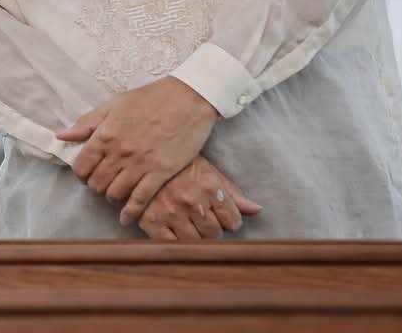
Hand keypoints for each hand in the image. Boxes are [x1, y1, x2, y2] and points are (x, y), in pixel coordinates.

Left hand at [55, 76, 219, 225]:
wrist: (188, 98)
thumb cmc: (151, 98)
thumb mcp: (114, 104)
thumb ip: (87, 123)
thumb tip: (61, 136)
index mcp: (105, 134)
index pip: (81, 166)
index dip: (81, 174)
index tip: (87, 174)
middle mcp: (119, 152)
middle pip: (96, 183)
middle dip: (96, 186)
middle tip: (103, 183)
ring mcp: (140, 164)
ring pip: (114, 194)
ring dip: (112, 197)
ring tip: (116, 193)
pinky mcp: (160, 173)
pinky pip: (139, 200)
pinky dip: (130, 212)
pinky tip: (126, 218)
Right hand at [139, 157, 262, 241]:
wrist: (142, 157)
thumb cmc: (180, 165)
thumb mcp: (208, 172)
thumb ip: (233, 193)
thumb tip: (258, 210)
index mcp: (209, 186)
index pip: (232, 221)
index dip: (229, 220)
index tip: (221, 216)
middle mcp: (191, 201)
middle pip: (215, 234)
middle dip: (212, 228)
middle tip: (203, 218)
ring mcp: (171, 212)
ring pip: (195, 242)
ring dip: (195, 236)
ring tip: (189, 223)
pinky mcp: (151, 222)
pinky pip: (171, 244)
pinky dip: (175, 241)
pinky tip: (174, 229)